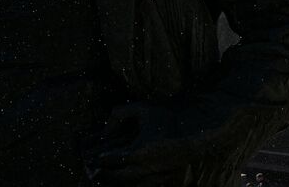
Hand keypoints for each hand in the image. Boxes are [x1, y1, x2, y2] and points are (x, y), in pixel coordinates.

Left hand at [84, 101, 202, 184]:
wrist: (197, 135)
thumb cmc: (169, 121)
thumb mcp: (145, 110)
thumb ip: (122, 113)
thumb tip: (107, 127)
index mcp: (138, 152)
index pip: (111, 160)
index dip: (99, 160)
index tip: (92, 159)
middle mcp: (144, 168)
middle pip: (117, 177)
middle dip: (103, 176)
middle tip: (93, 173)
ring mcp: (153, 177)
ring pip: (129, 185)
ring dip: (115, 183)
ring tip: (105, 179)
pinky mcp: (162, 181)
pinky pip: (143, 186)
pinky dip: (132, 184)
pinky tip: (126, 181)